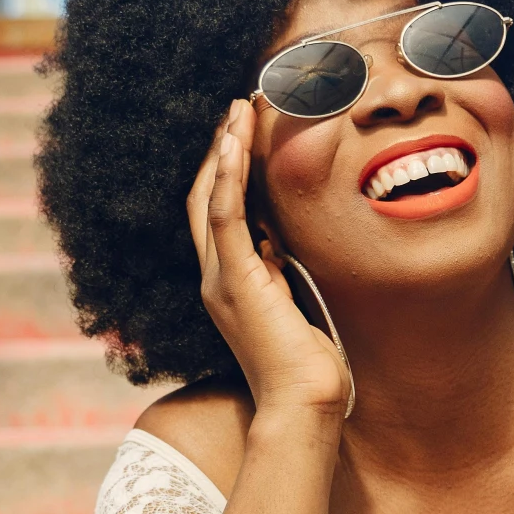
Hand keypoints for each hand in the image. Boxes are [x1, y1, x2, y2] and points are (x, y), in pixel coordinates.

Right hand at [185, 99, 350, 415]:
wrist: (303, 405)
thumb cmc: (310, 368)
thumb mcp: (297, 308)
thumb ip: (286, 275)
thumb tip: (289, 246)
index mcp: (230, 283)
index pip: (219, 213)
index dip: (226, 171)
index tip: (244, 135)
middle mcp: (216, 277)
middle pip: (203, 196)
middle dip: (219, 150)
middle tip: (236, 108)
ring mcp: (220, 278)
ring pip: (209, 197)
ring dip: (222, 150)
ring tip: (237, 110)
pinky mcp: (235, 280)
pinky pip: (223, 216)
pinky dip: (225, 177)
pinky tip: (232, 143)